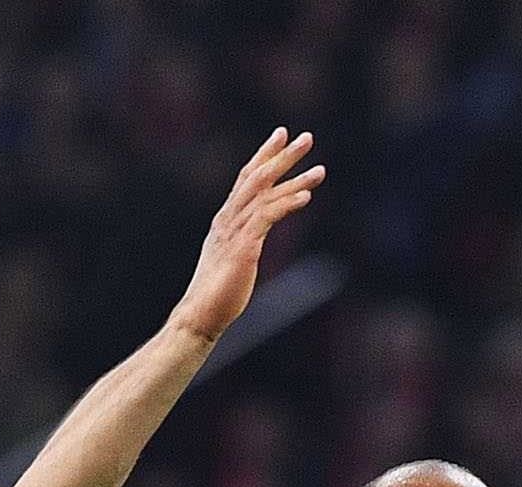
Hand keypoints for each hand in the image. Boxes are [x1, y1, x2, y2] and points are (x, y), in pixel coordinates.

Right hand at [167, 130, 323, 345]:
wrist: (201, 314)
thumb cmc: (217, 293)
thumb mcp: (232, 259)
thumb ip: (242, 242)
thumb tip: (251, 240)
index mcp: (226, 219)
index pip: (246, 178)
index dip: (264, 155)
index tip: (281, 136)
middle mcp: (229, 218)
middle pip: (257, 177)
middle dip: (282, 155)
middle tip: (306, 137)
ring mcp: (235, 231)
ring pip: (266, 194)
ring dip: (295, 179)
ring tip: (320, 169)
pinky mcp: (244, 246)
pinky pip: (267, 218)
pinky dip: (287, 204)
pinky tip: (306, 197)